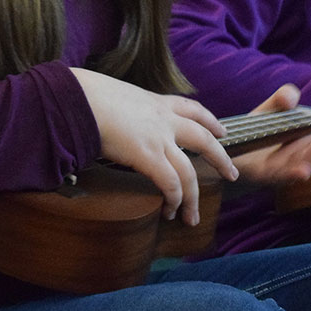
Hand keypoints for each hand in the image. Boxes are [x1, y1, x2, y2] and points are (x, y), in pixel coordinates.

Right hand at [71, 69, 237, 226]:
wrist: (79, 97)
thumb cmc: (85, 95)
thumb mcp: (114, 94)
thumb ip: (121, 108)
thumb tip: (106, 118)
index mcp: (156, 102)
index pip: (192, 108)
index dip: (210, 120)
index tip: (221, 130)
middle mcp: (164, 119)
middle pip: (204, 138)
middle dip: (220, 158)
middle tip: (231, 173)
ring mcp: (159, 138)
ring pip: (189, 172)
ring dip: (193, 197)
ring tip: (193, 216)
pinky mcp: (148, 156)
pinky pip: (171, 183)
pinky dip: (175, 200)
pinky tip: (171, 211)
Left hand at [231, 86, 310, 184]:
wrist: (230, 153)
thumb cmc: (256, 132)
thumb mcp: (271, 109)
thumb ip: (283, 96)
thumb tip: (292, 98)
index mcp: (310, 142)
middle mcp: (304, 156)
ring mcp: (289, 168)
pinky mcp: (268, 175)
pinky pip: (285, 177)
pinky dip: (296, 174)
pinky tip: (304, 171)